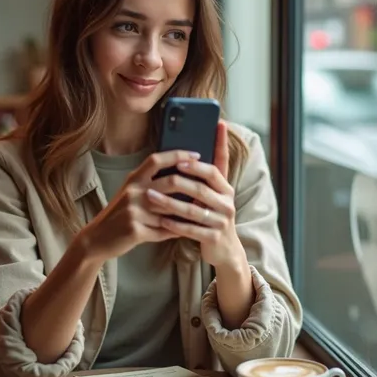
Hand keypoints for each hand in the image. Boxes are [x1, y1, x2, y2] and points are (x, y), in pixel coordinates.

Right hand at [77, 149, 201, 266]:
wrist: (97, 238)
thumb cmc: (118, 214)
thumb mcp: (130, 193)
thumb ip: (149, 184)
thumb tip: (178, 175)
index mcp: (133, 179)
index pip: (156, 159)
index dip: (177, 155)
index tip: (196, 155)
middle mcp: (133, 192)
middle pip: (169, 182)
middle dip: (191, 184)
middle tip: (209, 187)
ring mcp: (134, 211)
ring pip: (171, 210)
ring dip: (188, 212)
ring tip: (204, 211)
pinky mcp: (135, 230)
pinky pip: (164, 230)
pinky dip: (177, 231)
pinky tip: (188, 231)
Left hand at [146, 121, 246, 268]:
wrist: (225, 251)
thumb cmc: (211, 217)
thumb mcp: (211, 197)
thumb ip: (202, 179)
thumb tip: (183, 153)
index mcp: (225, 188)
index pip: (219, 164)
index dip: (218, 145)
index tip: (216, 126)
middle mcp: (226, 202)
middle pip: (203, 186)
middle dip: (182, 178)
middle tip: (165, 171)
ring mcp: (221, 221)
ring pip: (194, 209)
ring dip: (170, 202)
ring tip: (150, 196)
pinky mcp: (214, 237)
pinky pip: (191, 229)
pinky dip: (175, 224)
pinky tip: (161, 220)